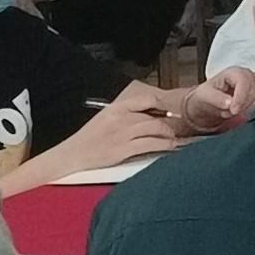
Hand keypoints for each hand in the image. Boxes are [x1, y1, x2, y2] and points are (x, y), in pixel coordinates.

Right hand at [67, 91, 181, 171]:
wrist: (72, 154)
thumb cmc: (91, 137)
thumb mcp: (108, 117)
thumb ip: (129, 114)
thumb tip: (156, 114)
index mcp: (117, 107)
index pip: (148, 99)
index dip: (166, 104)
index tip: (177, 109)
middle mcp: (121, 117)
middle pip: (156, 116)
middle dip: (172, 122)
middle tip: (183, 127)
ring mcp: (122, 133)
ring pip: (156, 128)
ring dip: (171, 134)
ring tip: (179, 138)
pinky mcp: (123, 149)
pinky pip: (151, 144)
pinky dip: (165, 145)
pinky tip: (172, 147)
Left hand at [173, 69, 254, 133]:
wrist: (209, 102)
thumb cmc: (207, 95)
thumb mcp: (205, 95)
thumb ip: (216, 98)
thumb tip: (229, 103)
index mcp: (235, 73)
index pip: (245, 83)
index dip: (241, 97)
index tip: (234, 110)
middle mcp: (248, 77)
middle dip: (243, 105)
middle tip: (229, 112)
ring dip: (247, 110)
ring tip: (231, 112)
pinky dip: (251, 112)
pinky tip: (240, 114)